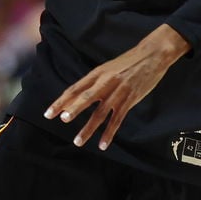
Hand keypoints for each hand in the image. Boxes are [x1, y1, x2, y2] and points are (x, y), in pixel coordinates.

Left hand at [45, 25, 190, 150]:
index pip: (75, 89)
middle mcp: (106, 82)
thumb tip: (76, 97)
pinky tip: (102, 144)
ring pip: (100, 112)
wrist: (152, 55)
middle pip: (86, 97)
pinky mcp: (130, 99)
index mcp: (97, 73)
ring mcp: (118, 92)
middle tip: (62, 120)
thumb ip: (94, 82)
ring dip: (88, 128)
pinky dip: (109, 133)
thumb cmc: (128, 62)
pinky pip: (117, 119)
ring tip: (78, 141)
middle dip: (73, 109)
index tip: (48, 113)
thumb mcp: (108, 68)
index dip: (61, 101)